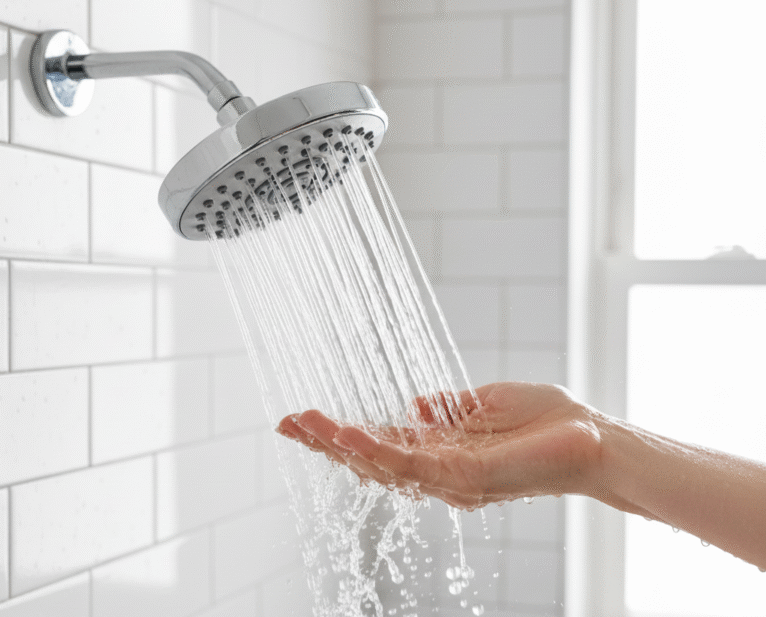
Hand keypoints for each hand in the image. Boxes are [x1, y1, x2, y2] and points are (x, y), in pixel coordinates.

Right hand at [276, 381, 603, 509]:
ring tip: (303, 423)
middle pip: (370, 461)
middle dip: (326, 444)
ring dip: (339, 445)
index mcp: (443, 451)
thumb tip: (416, 405)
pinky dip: (377, 450)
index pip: (381, 444)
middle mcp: (439, 471)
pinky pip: (413, 465)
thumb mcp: (489, 404)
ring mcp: (450, 477)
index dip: (343, 433)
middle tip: (286, 423)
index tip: (305, 417)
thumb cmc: (549, 422)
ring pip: (381, 466)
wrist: (595, 439)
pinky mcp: (466, 476)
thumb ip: (450, 409)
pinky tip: (349, 434)